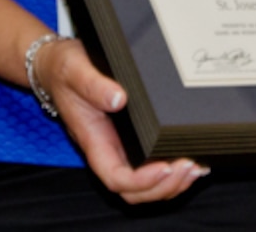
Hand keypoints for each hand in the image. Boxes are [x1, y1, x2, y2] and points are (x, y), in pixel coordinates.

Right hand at [36, 37, 207, 203]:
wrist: (59, 64)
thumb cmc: (64, 71)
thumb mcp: (75, 70)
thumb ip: (93, 85)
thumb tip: (119, 98)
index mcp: (94, 141)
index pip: (116, 177)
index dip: (141, 180)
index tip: (163, 167)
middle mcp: (109, 150)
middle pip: (135, 190)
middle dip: (164, 186)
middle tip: (189, 166)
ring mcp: (122, 146)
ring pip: (146, 184)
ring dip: (172, 183)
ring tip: (196, 167)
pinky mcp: (134, 138)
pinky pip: (152, 165)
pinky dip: (174, 170)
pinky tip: (194, 159)